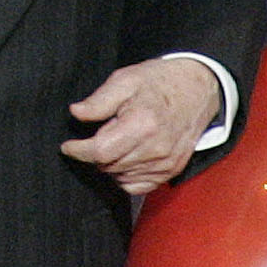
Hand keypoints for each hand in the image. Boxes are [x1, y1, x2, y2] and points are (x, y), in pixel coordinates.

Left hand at [60, 57, 221, 193]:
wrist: (197, 88)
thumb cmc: (160, 82)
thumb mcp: (126, 80)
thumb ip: (99, 100)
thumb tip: (76, 113)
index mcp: (142, 124)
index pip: (100, 151)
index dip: (78, 150)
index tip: (68, 145)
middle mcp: (156, 148)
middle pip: (108, 166)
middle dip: (95, 153)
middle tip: (102, 132)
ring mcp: (165, 163)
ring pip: (120, 177)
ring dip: (111, 164)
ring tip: (118, 140)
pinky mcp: (171, 170)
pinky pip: (137, 186)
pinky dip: (125, 176)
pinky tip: (127, 157)